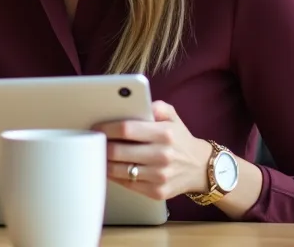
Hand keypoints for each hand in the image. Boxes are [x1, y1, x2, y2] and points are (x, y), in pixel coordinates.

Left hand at [94, 100, 212, 199]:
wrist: (200, 168)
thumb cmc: (179, 139)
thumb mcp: (173, 117)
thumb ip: (156, 106)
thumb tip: (137, 102)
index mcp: (165, 134)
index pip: (126, 129)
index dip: (106, 128)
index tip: (95, 128)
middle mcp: (163, 155)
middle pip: (118, 151)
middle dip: (101, 146)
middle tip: (93, 142)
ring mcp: (160, 176)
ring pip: (119, 170)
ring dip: (104, 162)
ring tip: (98, 154)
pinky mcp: (157, 192)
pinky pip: (127, 184)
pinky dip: (115, 176)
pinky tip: (111, 168)